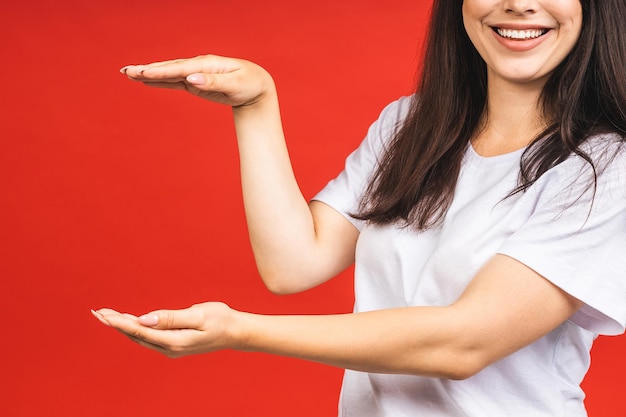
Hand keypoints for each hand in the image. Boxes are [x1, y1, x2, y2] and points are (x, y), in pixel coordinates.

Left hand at [92, 302, 238, 357]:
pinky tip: (128, 322)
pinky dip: (135, 329)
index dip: (120, 322)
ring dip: (123, 327)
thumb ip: (171, 318)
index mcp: (174, 341)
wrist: (235, 332)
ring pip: (140, 338)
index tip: (104, 315)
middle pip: (136, 336)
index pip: (140, 331)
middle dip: (115, 324)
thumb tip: (145, 319)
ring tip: (107, 315)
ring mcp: (171, 348)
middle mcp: (169, 349)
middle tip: (97, 312)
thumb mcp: (198, 315)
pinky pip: (148, 337)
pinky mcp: (173, 344)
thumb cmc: (220, 320)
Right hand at [121, 54, 274, 107]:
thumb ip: (213, 82)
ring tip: (128, 73)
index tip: (144, 74)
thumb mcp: (235, 85)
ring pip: (168, 73)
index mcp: (206, 64)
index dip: (161, 71)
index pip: (180, 68)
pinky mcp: (195, 82)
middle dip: (148, 70)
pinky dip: (159, 81)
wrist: (256, 86)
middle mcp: (198, 66)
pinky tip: (145, 80)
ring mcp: (195, 73)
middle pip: (169, 68)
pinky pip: (174, 81)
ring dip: (149, 73)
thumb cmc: (249, 84)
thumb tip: (191, 78)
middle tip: (127, 71)